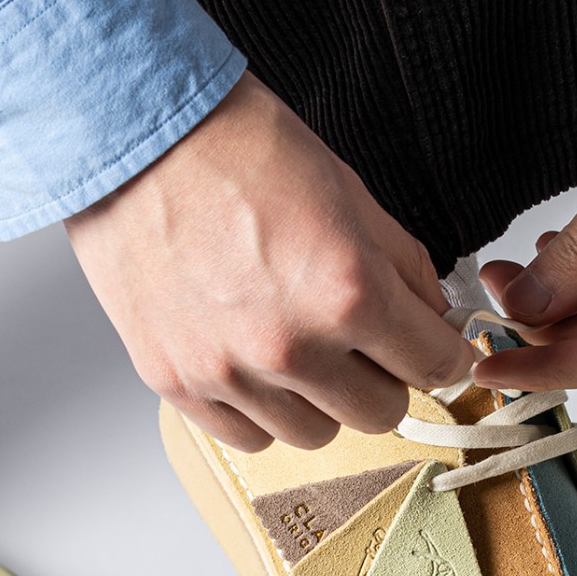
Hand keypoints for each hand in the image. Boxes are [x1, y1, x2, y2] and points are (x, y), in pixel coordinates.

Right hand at [65, 72, 475, 449]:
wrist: (136, 139)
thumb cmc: (236, 149)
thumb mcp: (349, 192)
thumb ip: (402, 266)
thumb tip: (432, 314)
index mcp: (347, 293)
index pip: (434, 365)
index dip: (440, 350)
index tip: (430, 345)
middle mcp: (290, 347)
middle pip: (381, 413)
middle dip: (383, 376)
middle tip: (362, 341)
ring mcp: (229, 373)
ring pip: (315, 434)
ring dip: (320, 399)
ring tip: (298, 347)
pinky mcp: (177, 383)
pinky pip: (248, 436)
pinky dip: (261, 410)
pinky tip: (254, 364)